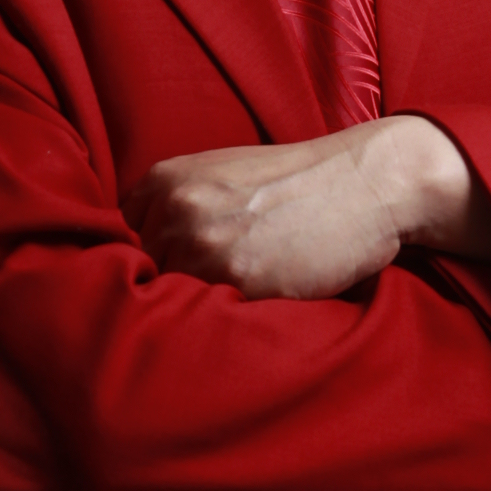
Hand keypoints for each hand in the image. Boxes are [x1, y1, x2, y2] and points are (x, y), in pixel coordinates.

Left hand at [127, 116, 490, 300]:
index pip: (124, 237)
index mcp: (167, 179)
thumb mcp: (226, 173)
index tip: (174, 266)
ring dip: (199, 305)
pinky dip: (229, 316)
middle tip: (218, 283)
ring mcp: (203, 247)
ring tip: (241, 291)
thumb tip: (144, 253)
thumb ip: (181, 204)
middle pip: (145, 272)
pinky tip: (258, 298)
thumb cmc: (302, 181)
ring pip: (175, 299)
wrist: (366, 181)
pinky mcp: (238, 281)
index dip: (151, 256)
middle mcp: (175, 210)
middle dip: (176, 282)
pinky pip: (212, 317)